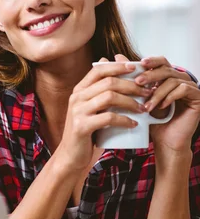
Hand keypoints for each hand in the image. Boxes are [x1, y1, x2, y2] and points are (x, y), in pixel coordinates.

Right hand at [58, 56, 151, 170]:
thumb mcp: (91, 108)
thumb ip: (98, 91)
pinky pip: (108, 118)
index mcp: (79, 90)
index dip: (118, 66)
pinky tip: (133, 124)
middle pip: (108, 82)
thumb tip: (108, 62)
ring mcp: (78, 112)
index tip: (134, 68)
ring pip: (110, 97)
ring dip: (130, 101)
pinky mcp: (82, 126)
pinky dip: (124, 120)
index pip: (98, 69)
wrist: (71, 155)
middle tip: (147, 92)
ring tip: (142, 108)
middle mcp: (77, 98)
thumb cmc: (86, 132)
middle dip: (131, 85)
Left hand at [132, 56, 199, 152]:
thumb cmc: (152, 121)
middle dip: (151, 75)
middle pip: (166, 68)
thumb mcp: (140, 98)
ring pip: (172, 80)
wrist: (164, 142)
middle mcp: (181, 80)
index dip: (151, 61)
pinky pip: (183, 89)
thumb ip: (132, 78)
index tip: (140, 64)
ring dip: (157, 93)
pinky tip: (162, 107)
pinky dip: (170, 97)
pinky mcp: (198, 97)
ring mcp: (191, 88)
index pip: (162, 62)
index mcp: (169, 78)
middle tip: (138, 82)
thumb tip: (117, 57)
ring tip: (147, 106)